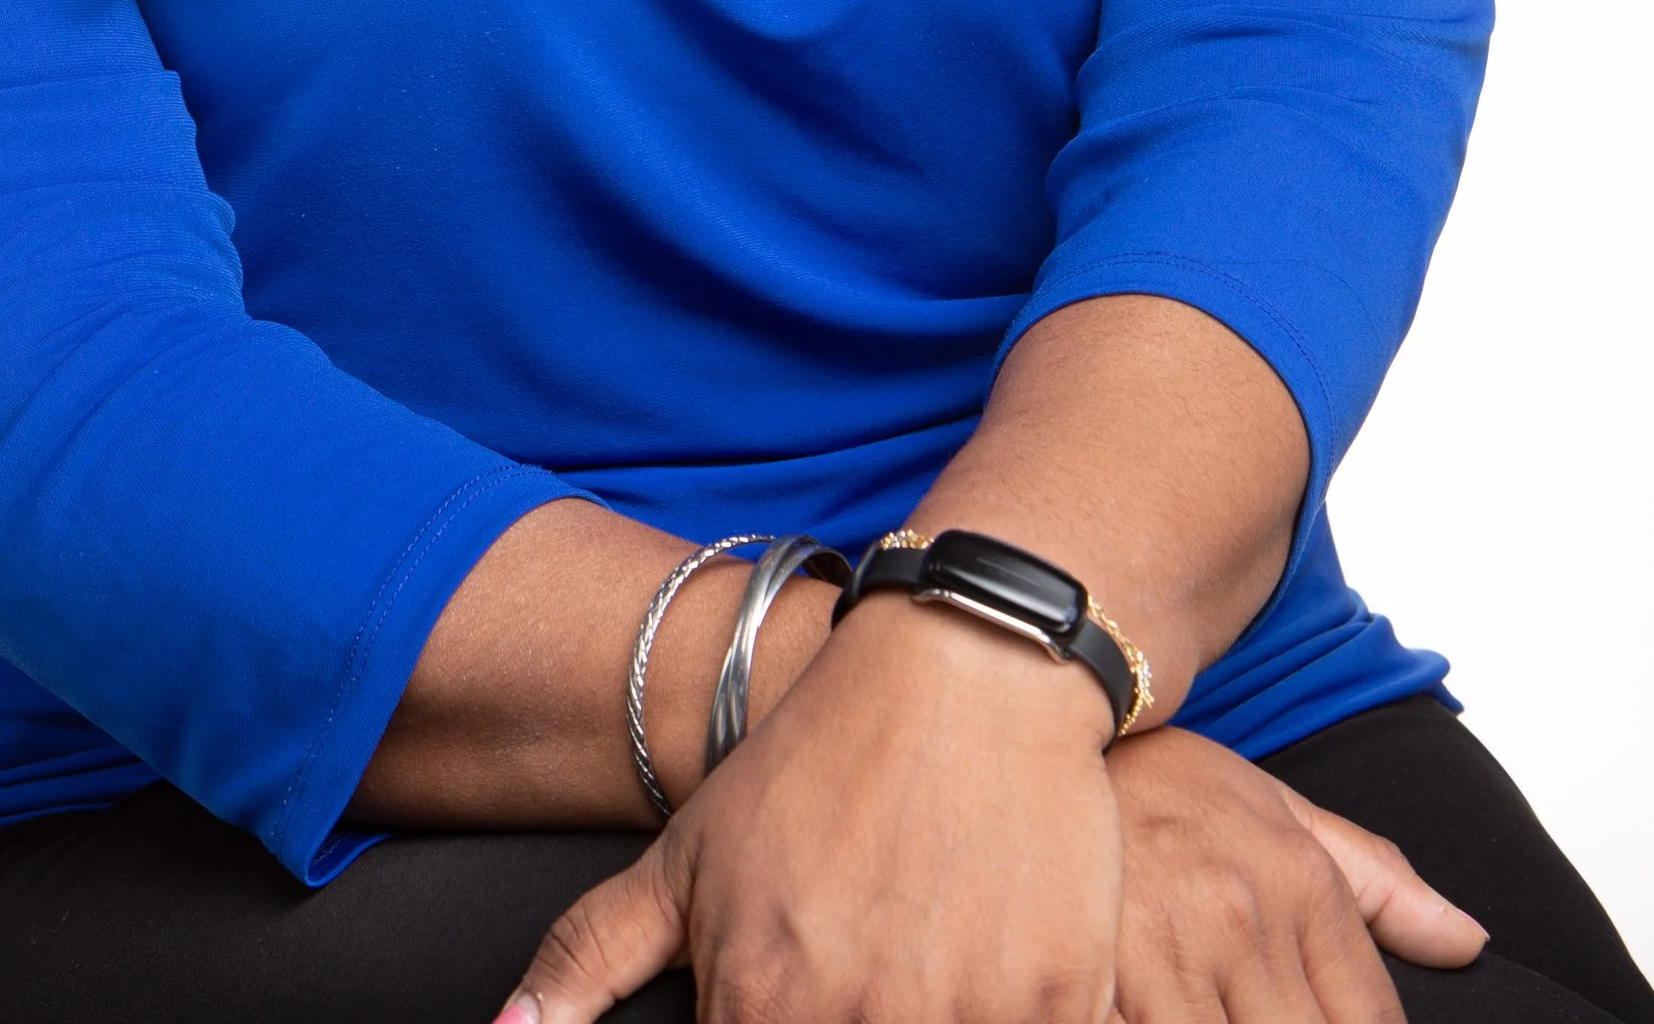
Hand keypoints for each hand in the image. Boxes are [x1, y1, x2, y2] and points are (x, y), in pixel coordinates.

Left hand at [495, 591, 1122, 1022]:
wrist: (965, 666)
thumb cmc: (817, 765)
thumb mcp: (687, 854)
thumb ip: (589, 958)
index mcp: (760, 1008)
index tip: (794, 1006)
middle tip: (859, 972)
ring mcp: (971, 1019)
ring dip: (926, 1020)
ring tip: (914, 968)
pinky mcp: (1064, 1000)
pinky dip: (1010, 1017)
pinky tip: (986, 977)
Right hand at [1109, 726, 1484, 1023]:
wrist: (1041, 723)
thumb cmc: (1166, 784)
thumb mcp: (1282, 811)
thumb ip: (1379, 884)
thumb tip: (1470, 943)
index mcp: (1295, 882)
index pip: (1372, 1023)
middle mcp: (1238, 918)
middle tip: (1264, 1010)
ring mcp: (1161, 953)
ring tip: (1227, 1013)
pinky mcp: (1091, 979)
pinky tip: (1165, 1015)